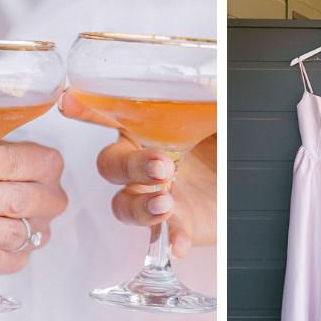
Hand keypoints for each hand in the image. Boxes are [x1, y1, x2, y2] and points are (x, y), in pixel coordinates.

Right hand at [60, 90, 215, 256]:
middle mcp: (144, 162)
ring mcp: (155, 195)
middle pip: (112, 165)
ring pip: (124, 205)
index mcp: (150, 127)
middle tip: (161, 167)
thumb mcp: (220, 110)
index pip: (111, 114)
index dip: (87, 108)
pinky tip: (179, 243)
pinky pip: (162, 236)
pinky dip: (170, 238)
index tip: (70, 102)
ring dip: (139, 206)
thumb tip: (214, 77)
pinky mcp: (174, 224)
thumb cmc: (227, 140)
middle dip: (130, 166)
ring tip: (166, 203)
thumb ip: (208, 97)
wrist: (250, 180)